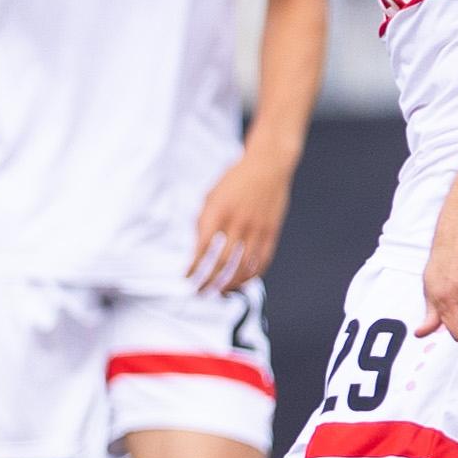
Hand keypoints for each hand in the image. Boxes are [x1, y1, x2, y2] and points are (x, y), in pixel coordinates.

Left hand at [188, 149, 292, 293]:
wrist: (268, 165)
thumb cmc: (235, 179)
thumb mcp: (211, 195)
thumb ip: (203, 220)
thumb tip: (197, 248)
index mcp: (219, 211)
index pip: (202, 248)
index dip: (194, 267)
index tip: (186, 278)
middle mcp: (238, 222)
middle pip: (222, 262)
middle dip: (209, 282)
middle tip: (200, 292)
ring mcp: (257, 228)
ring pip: (243, 267)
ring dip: (229, 284)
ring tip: (220, 293)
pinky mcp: (271, 232)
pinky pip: (262, 261)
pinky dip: (251, 276)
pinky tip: (242, 282)